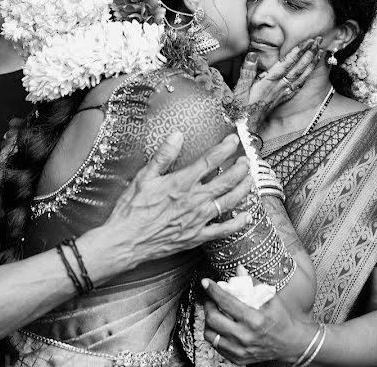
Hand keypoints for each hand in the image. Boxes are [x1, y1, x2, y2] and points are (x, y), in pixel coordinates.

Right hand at [105, 132, 253, 267]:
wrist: (126, 241)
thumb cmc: (132, 209)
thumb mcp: (143, 177)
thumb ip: (163, 155)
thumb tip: (177, 135)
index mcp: (182, 183)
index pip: (210, 160)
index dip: (225, 148)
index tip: (233, 139)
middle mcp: (194, 200)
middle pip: (227, 180)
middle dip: (240, 168)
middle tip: (246, 160)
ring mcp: (198, 219)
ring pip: (230, 201)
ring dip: (244, 189)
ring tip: (250, 180)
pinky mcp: (197, 236)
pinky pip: (223, 230)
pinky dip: (238, 223)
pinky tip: (246, 216)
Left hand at [202, 277, 317, 364]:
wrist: (291, 345)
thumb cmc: (282, 320)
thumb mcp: (271, 299)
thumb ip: (253, 283)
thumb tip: (239, 269)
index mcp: (254, 319)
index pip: (226, 301)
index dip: (213, 290)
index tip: (206, 282)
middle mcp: (245, 336)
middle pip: (213, 318)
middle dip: (208, 304)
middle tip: (211, 299)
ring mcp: (240, 349)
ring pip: (210, 334)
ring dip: (208, 320)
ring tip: (213, 312)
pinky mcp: (237, 358)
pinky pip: (216, 346)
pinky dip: (214, 333)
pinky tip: (219, 326)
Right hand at [234, 38, 322, 130]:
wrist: (246, 126)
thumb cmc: (240, 107)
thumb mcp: (239, 88)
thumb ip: (246, 71)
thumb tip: (252, 54)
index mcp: (268, 82)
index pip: (286, 63)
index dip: (298, 51)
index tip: (307, 41)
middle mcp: (278, 87)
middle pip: (298, 68)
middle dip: (309, 53)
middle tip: (319, 40)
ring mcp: (283, 93)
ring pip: (301, 76)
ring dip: (311, 63)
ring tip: (319, 52)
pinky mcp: (283, 98)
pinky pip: (298, 86)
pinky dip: (307, 77)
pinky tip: (311, 72)